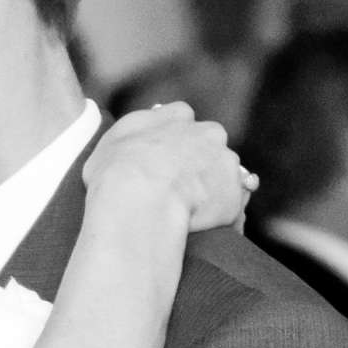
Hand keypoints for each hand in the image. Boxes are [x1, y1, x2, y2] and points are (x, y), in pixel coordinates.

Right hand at [85, 102, 256, 231]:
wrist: (140, 201)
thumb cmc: (116, 173)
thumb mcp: (111, 141)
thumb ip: (132, 134)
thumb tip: (136, 141)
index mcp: (178, 115)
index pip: (182, 119)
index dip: (173, 141)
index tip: (163, 159)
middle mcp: (209, 133)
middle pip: (210, 145)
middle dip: (200, 162)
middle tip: (178, 188)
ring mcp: (227, 164)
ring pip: (225, 177)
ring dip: (212, 191)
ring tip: (189, 216)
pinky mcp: (235, 196)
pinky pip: (232, 209)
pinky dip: (221, 218)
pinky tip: (202, 232)